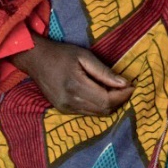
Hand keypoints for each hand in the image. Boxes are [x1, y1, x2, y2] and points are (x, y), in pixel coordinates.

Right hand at [13, 37, 133, 115]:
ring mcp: (65, 108)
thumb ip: (103, 71)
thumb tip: (125, 83)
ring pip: (97, 114)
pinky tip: (102, 94)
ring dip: (110, 104)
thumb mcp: (83, 56)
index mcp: (75, 85)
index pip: (107, 99)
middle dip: (119, 100)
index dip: (123, 95)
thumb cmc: (60, 53)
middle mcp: (70, 101)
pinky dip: (99, 106)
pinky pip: (87, 113)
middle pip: (104, 110)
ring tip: (116, 90)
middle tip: (127, 88)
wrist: (34, 59)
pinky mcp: (63, 110)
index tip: (133, 86)